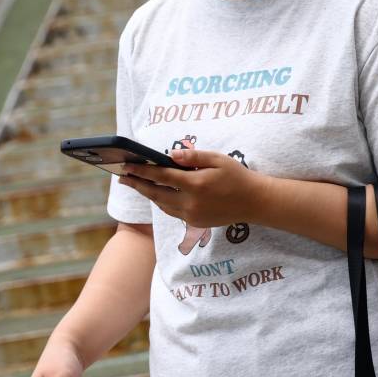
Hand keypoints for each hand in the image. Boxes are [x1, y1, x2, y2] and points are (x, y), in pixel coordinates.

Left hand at [118, 148, 266, 227]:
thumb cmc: (238, 177)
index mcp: (196, 184)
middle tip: (122, 177)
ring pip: (162, 204)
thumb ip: (194, 156)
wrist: (255, 202)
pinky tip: (158, 195)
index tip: (127, 166)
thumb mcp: (219, 159)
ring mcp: (192, 215)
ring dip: (148, 194)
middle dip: (137, 184)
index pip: (162, 176)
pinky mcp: (195, 222)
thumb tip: (170, 154)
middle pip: (156, 193)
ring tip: (137, 184)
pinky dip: (162, 202)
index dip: (142, 170)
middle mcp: (191, 202)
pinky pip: (172, 212)